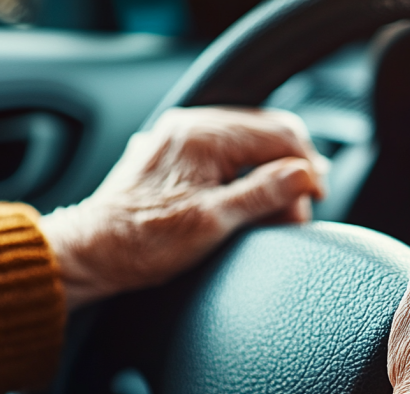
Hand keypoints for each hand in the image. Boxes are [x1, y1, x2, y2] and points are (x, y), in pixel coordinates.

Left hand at [40, 107, 327, 309]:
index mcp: (203, 135)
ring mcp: (182, 137)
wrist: (92, 252)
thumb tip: (304, 175)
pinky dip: (247, 173)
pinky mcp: (177, 155)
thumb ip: (263, 194)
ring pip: (249, 142)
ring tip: (278, 211)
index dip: (307, 164)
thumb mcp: (213, 221)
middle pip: (267, 132)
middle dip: (291, 168)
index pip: (279, 134)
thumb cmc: (145, 241)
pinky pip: (227, 152)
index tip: (317, 196)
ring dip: (270, 173)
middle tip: (299, 208)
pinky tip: (251, 200)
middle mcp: (192, 125)